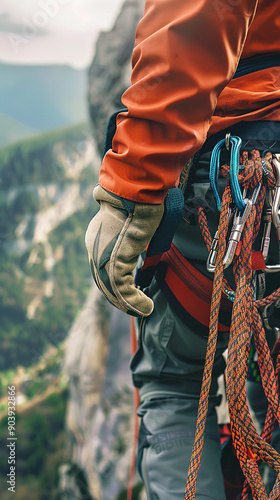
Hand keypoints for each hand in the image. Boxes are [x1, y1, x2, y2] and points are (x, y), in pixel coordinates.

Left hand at [85, 185, 163, 316]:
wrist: (136, 193)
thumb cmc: (141, 201)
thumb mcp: (135, 221)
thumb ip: (133, 236)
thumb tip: (144, 237)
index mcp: (97, 238)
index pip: (103, 267)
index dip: (116, 283)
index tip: (132, 291)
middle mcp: (95, 248)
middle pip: (104, 282)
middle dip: (121, 298)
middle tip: (137, 307)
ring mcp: (102, 256)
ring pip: (112, 289)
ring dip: (129, 304)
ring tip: (144, 309)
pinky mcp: (114, 261)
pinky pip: (122, 289)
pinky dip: (134, 302)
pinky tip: (146, 307)